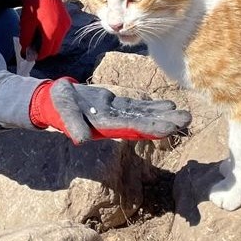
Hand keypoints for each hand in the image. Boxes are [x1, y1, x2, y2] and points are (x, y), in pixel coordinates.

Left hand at [19, 0, 70, 58]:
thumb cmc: (34, 6)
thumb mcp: (26, 23)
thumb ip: (26, 39)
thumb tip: (26, 51)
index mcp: (51, 31)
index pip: (47, 51)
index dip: (38, 56)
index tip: (31, 56)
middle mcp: (62, 29)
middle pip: (54, 49)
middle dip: (44, 51)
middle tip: (34, 48)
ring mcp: (66, 25)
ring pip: (58, 42)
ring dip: (49, 43)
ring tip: (38, 36)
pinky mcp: (67, 20)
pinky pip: (61, 34)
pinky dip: (53, 35)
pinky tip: (45, 28)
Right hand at [29, 79, 191, 143]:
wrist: (52, 100)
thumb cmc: (56, 105)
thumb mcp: (61, 111)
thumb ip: (71, 124)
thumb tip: (82, 139)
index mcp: (105, 125)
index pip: (132, 127)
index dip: (151, 128)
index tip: (170, 128)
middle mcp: (115, 122)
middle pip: (144, 124)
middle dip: (165, 122)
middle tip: (188, 120)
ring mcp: (117, 114)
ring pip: (145, 116)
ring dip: (164, 116)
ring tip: (185, 116)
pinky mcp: (116, 106)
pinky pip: (138, 107)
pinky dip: (153, 106)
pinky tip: (169, 105)